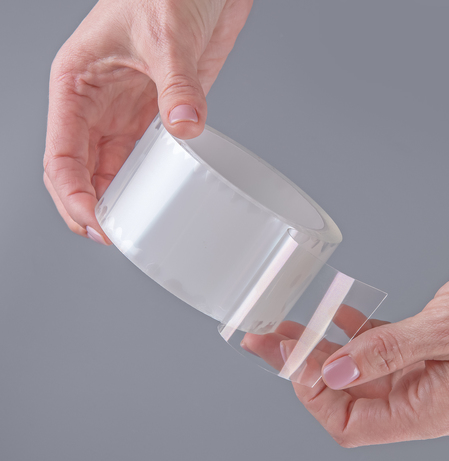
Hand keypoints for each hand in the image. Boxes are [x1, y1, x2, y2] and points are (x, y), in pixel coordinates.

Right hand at [43, 0, 252, 242]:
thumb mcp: (166, 32)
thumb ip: (176, 83)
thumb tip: (184, 125)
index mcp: (77, 86)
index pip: (62, 155)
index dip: (73, 195)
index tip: (95, 223)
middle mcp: (98, 106)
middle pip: (81, 172)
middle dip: (89, 208)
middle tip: (111, 237)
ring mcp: (128, 114)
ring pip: (111, 170)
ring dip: (117, 200)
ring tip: (131, 227)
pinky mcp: (158, 115)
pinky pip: (145, 159)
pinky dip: (146, 183)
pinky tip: (154, 199)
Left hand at [243, 260, 448, 446]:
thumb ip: (388, 353)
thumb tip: (333, 374)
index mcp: (430, 408)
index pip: (350, 422)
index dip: (314, 393)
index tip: (292, 358)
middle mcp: (419, 396)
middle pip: (343, 394)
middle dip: (300, 367)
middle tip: (267, 342)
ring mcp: (419, 372)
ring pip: (354, 368)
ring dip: (319, 348)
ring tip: (287, 329)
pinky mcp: (421, 348)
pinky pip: (376, 347)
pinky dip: (351, 333)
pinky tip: (335, 318)